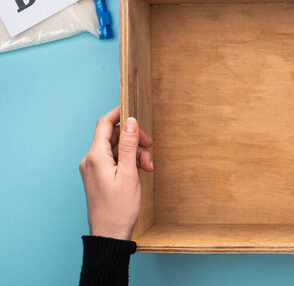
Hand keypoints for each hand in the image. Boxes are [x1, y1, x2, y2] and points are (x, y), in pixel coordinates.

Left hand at [79, 106, 152, 239]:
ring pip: (116, 149)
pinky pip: (114, 160)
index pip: (104, 124)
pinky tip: (140, 171)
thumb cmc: (119, 208)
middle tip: (150, 146)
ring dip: (134, 153)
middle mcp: (90, 160)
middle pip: (113, 137)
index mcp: (95, 157)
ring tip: (148, 167)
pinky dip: (129, 162)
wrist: (109, 235)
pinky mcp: (98, 177)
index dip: (119, 114)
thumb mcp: (129, 173)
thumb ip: (129, 145)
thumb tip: (130, 121)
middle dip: (134, 139)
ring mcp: (93, 169)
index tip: (134, 111)